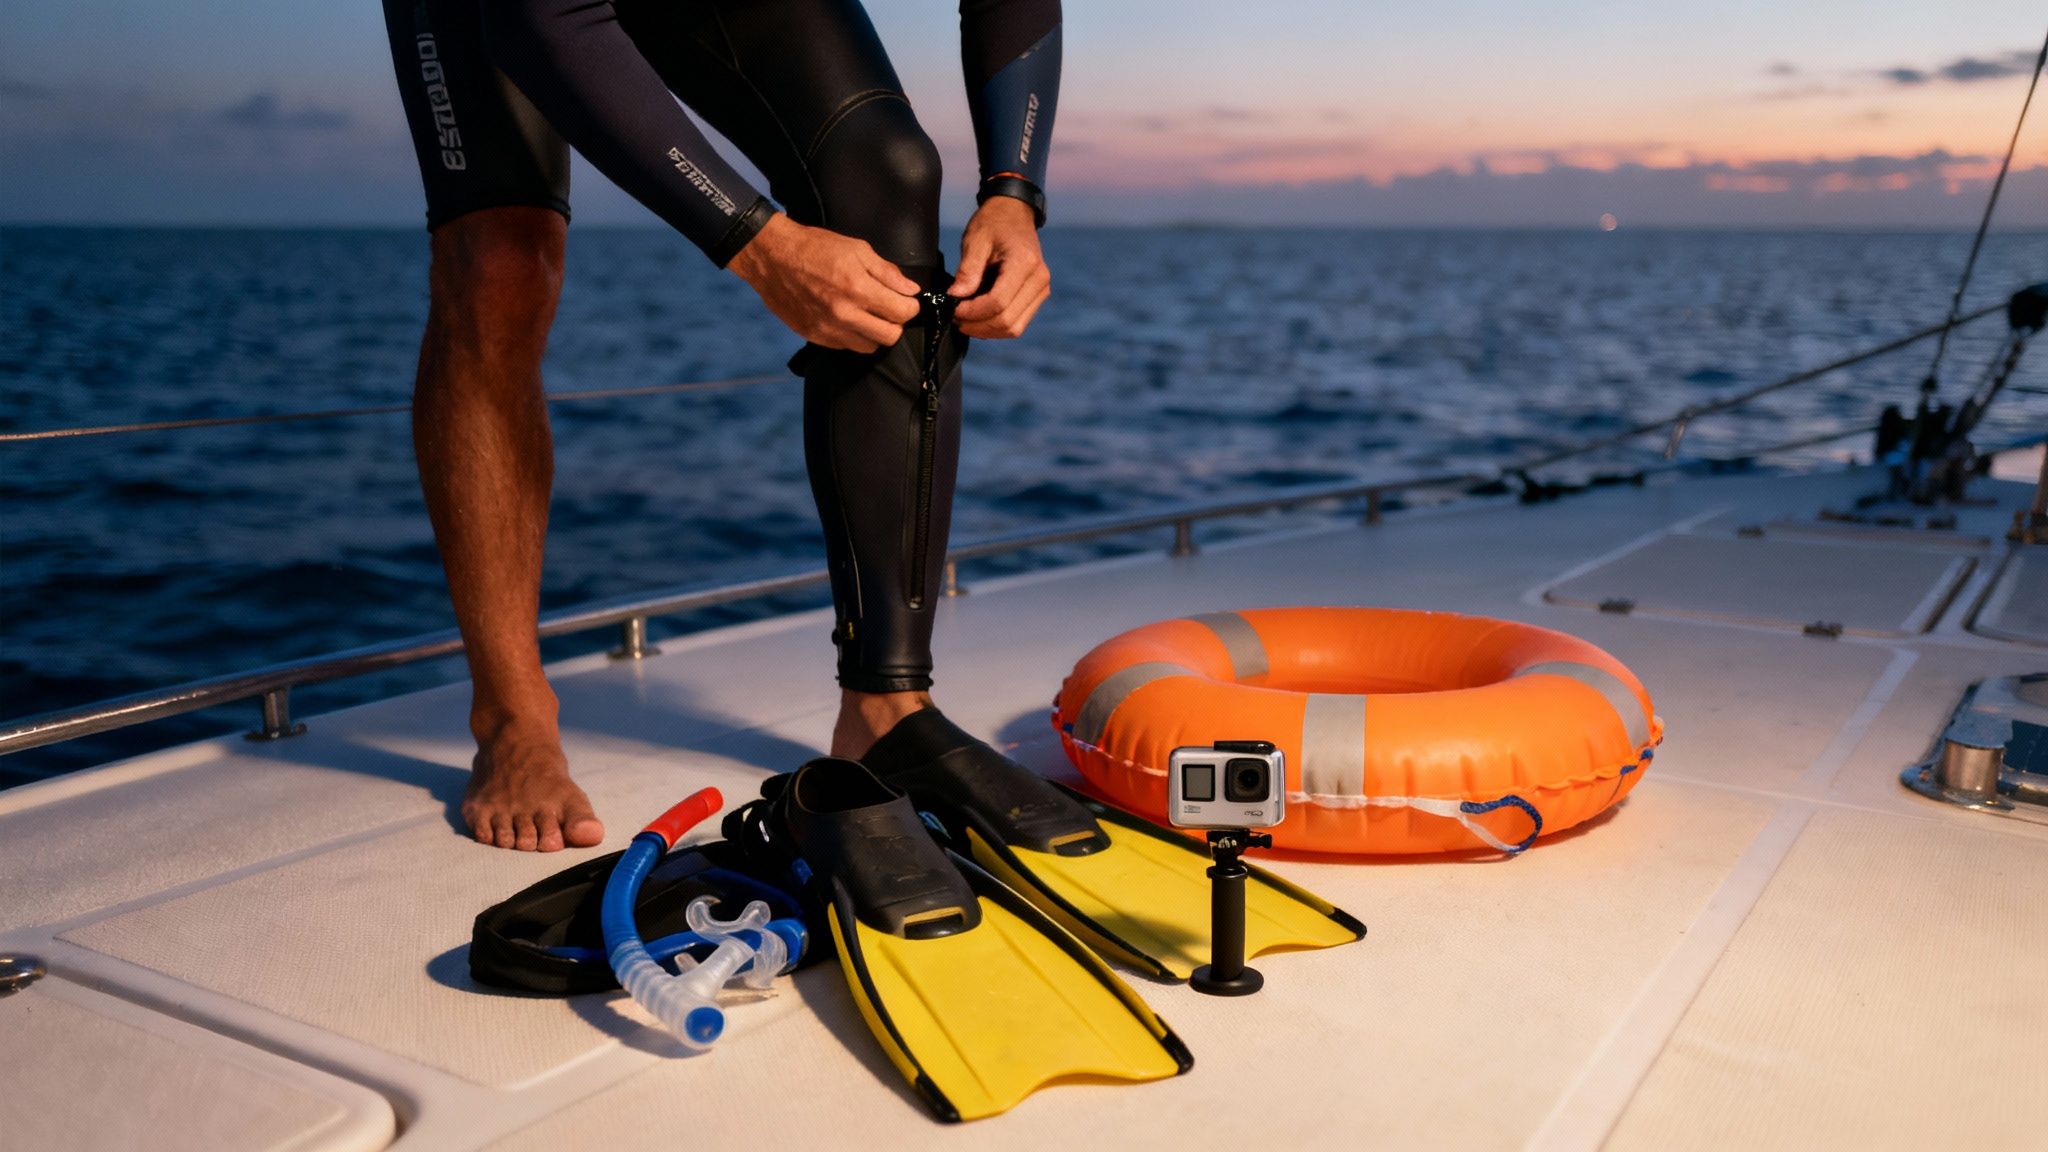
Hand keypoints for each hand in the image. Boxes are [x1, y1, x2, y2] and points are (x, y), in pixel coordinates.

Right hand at [728, 213, 920, 351]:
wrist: (772, 257)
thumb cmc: (814, 247)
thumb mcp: (856, 248)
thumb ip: (886, 272)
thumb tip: (910, 289)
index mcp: (858, 289)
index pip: (903, 313)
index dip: (911, 306)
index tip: (906, 300)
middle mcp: (845, 314)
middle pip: (890, 337)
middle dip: (896, 323)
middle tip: (889, 309)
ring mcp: (828, 328)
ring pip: (869, 347)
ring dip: (874, 332)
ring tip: (867, 314)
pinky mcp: (815, 336)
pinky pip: (846, 346)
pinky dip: (853, 335)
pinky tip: (847, 317)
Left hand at [948, 196, 1049, 338]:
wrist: (1014, 213)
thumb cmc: (993, 222)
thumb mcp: (975, 241)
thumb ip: (967, 271)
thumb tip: (955, 297)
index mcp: (1024, 263)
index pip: (998, 302)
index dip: (973, 312)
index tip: (953, 309)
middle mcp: (1039, 280)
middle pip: (1007, 321)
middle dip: (978, 325)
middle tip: (956, 318)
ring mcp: (1042, 290)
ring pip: (1014, 328)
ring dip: (987, 330)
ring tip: (966, 320)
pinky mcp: (1038, 296)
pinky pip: (1018, 322)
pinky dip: (996, 326)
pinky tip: (979, 318)